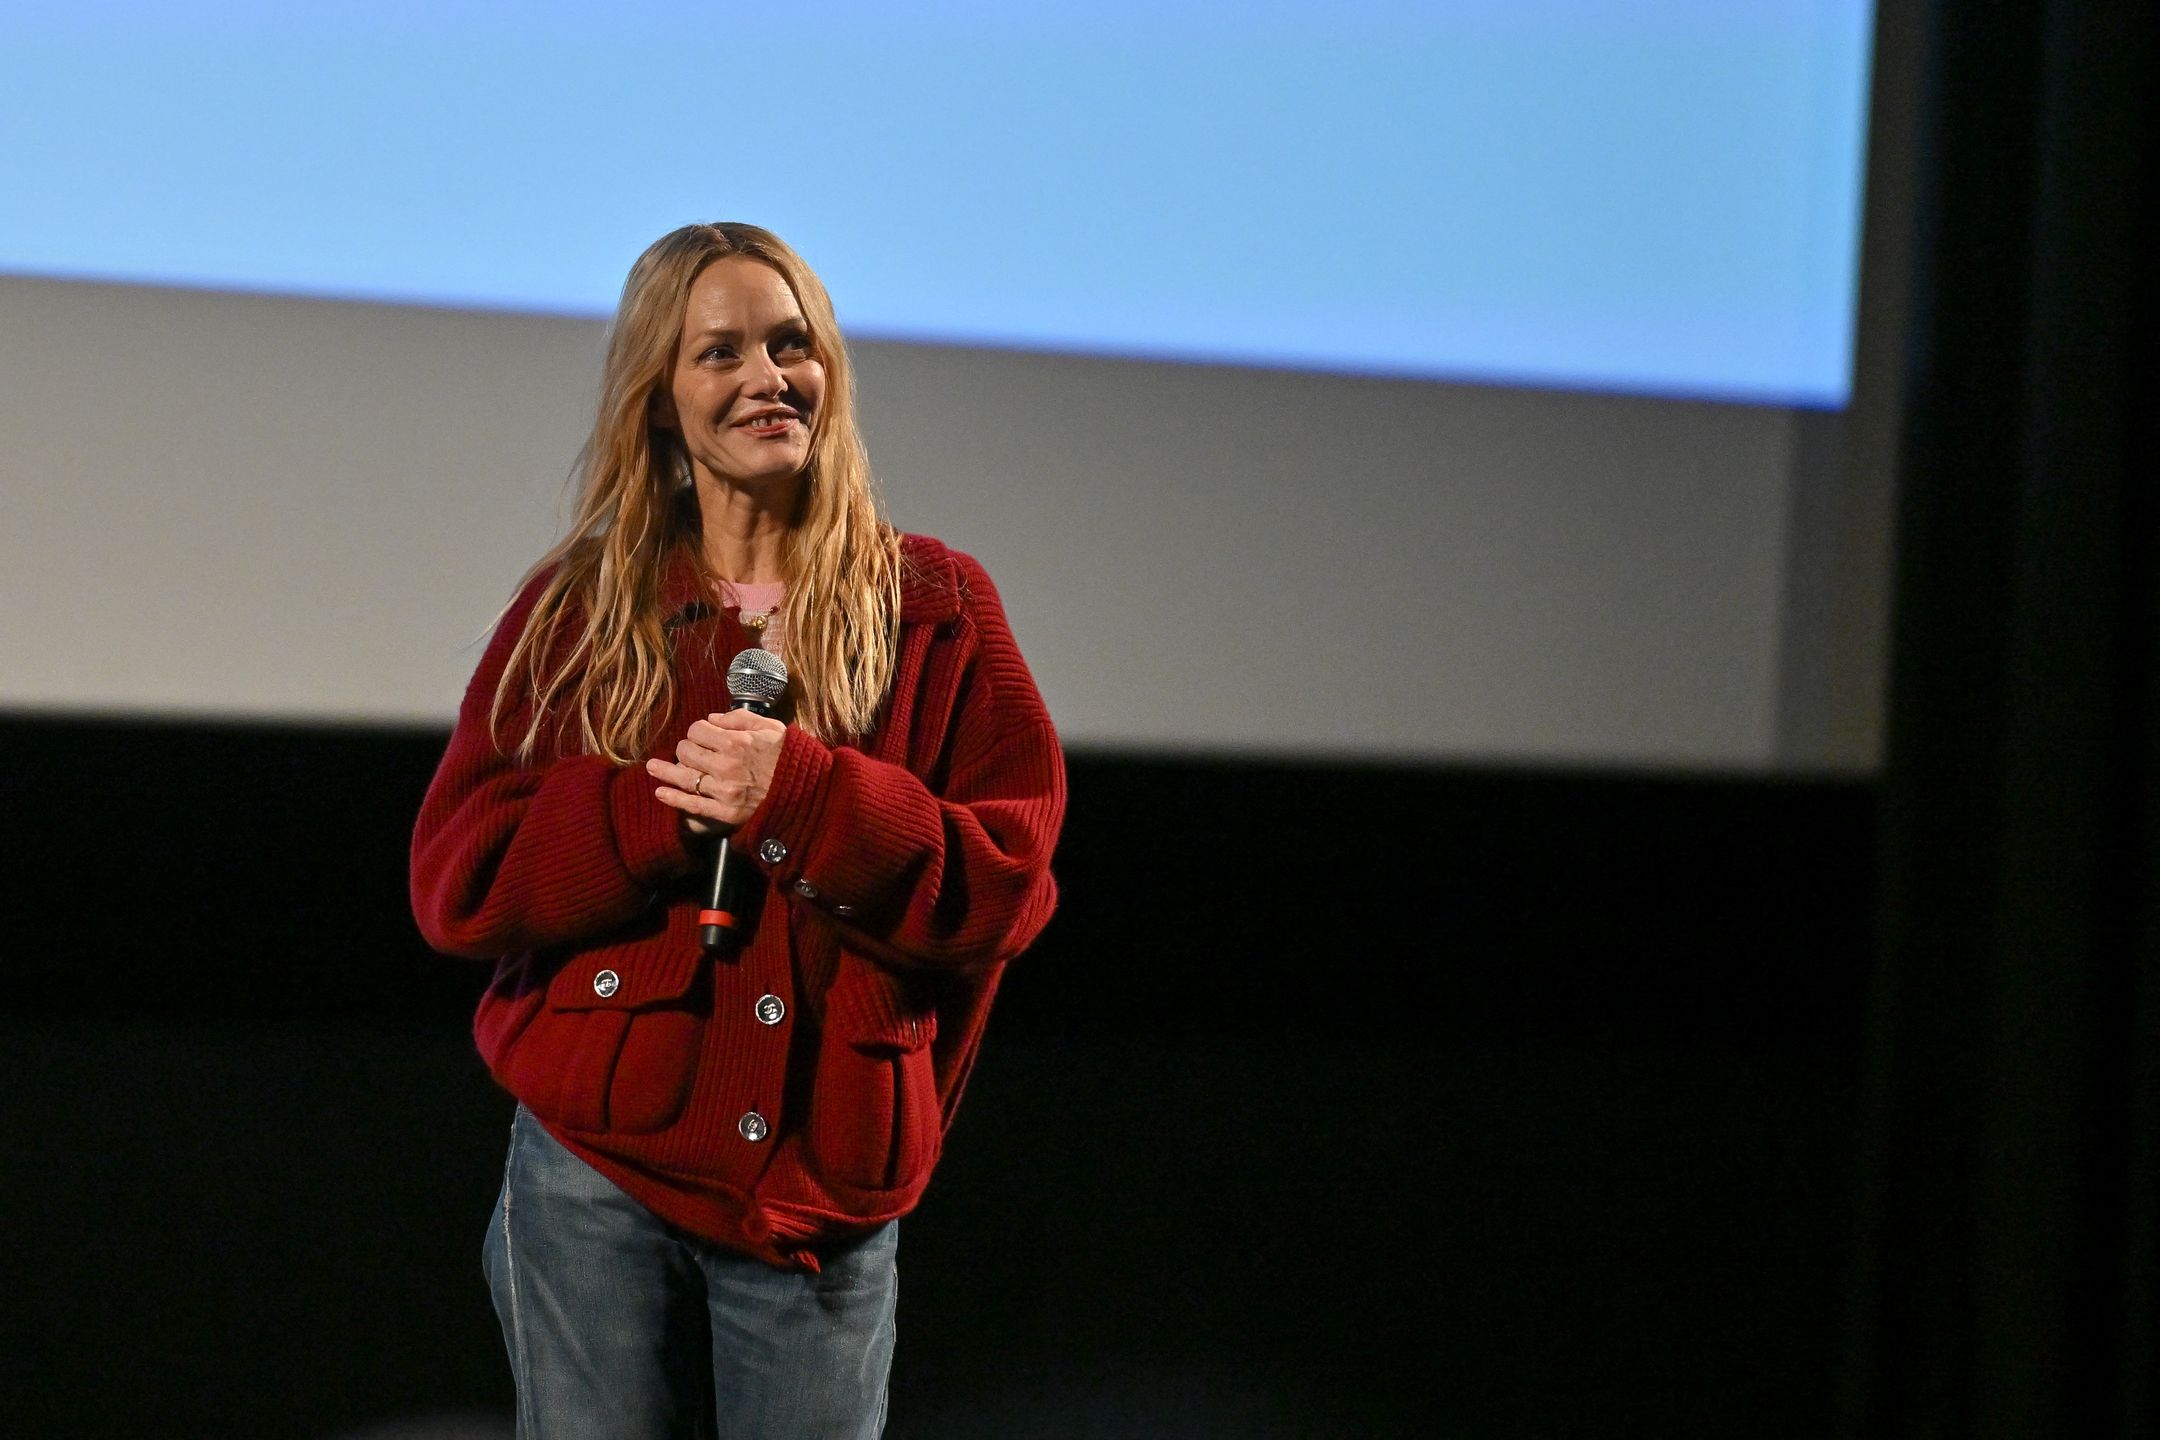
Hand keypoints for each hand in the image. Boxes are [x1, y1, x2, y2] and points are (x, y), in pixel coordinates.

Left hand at [647, 710, 786, 837]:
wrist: (810, 794)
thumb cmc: (791, 759)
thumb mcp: (772, 728)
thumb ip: (740, 718)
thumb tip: (712, 719)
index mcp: (737, 742)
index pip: (698, 730)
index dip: (697, 730)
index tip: (702, 735)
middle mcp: (725, 765)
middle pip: (686, 751)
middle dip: (685, 748)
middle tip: (690, 751)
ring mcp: (723, 791)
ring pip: (683, 777)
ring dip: (664, 771)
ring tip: (651, 768)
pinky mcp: (724, 813)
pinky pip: (692, 805)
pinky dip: (673, 799)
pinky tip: (661, 792)